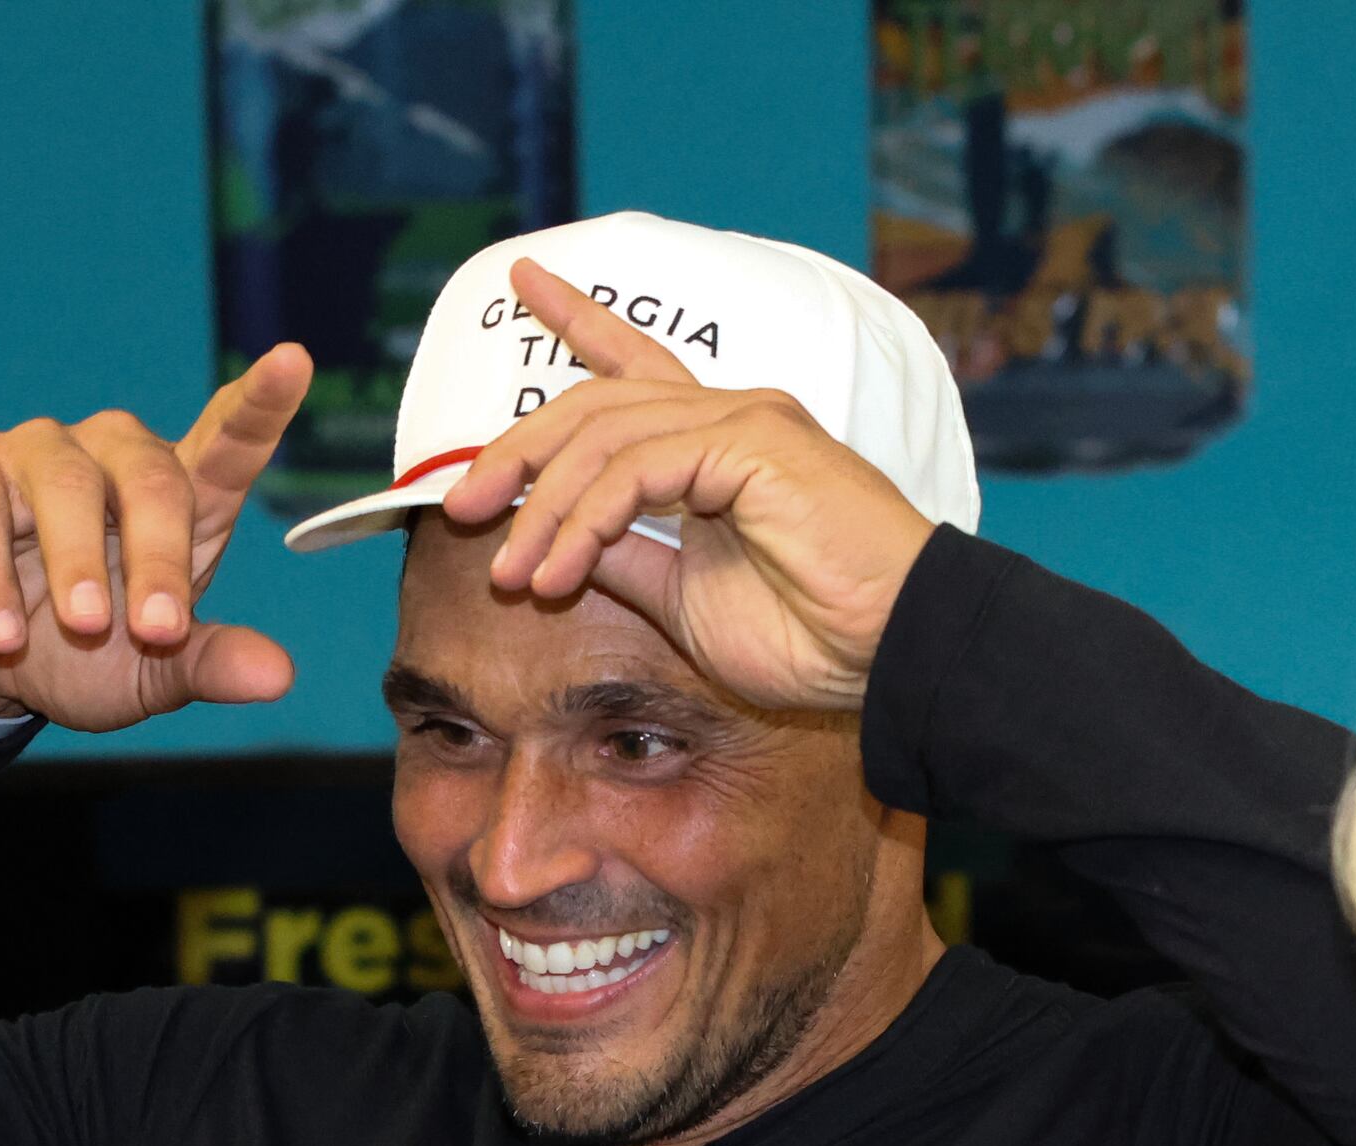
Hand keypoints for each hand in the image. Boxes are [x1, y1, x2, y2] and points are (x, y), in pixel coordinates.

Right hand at [0, 349, 313, 732]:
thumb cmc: (75, 656)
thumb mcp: (149, 677)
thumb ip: (208, 665)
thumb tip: (278, 677)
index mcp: (175, 499)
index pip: (227, 441)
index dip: (259, 403)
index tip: (292, 362)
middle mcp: (111, 458)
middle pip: (150, 476)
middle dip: (158, 556)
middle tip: (157, 631)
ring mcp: (36, 455)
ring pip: (66, 480)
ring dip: (77, 562)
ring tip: (82, 629)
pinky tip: (2, 634)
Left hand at [436, 259, 938, 714]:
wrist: (893, 654)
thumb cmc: (813, 637)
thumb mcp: (685, 602)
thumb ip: (629, 560)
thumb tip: (564, 543)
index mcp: (720, 444)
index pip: (635, 365)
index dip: (578, 318)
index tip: (525, 281)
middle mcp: (733, 415)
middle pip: (598, 400)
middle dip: (519, 448)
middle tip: (462, 504)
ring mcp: (747, 419)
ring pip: (605, 435)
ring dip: (543, 506)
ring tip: (512, 573)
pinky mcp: (755, 441)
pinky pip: (637, 468)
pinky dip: (584, 518)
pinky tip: (559, 569)